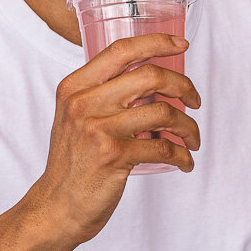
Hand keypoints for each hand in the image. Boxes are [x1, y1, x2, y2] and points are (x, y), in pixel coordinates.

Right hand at [28, 33, 200, 245]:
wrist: (56, 207)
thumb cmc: (72, 164)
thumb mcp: (74, 118)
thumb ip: (102, 95)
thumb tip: (152, 80)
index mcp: (75, 87)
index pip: (121, 50)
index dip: (157, 42)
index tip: (182, 46)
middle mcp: (83, 103)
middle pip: (150, 76)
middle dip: (183, 86)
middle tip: (194, 100)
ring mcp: (98, 129)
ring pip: (164, 112)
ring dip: (188, 126)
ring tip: (191, 139)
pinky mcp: (113, 156)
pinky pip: (163, 146)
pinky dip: (181, 154)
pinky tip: (183, 161)